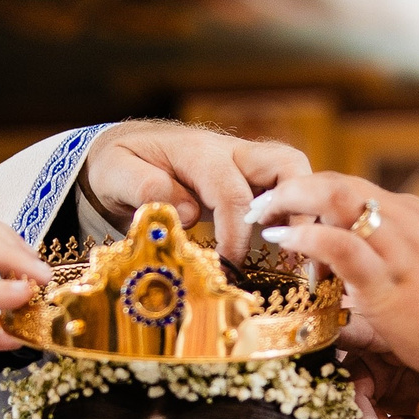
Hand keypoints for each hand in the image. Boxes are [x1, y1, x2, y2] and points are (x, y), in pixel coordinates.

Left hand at [82, 122, 309, 260]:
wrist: (122, 150)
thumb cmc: (118, 163)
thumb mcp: (115, 173)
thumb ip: (147, 188)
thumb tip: (190, 213)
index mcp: (198, 152)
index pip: (233, 191)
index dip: (237, 234)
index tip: (230, 267)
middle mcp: (230, 152)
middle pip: (287, 164)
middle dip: (296, 208)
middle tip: (291, 252)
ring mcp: (244, 163)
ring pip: (294, 174)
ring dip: (303, 210)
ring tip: (296, 255)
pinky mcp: (249, 179)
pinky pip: (284, 191)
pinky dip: (294, 217)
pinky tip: (288, 253)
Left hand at [249, 173, 418, 388]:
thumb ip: (403, 262)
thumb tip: (368, 271)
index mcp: (416, 216)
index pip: (355, 189)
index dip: (314, 193)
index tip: (286, 206)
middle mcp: (407, 221)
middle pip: (338, 183)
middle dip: (293, 188)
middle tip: (261, 202)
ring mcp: (399, 249)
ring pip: (334, 201)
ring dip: (290, 204)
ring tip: (262, 218)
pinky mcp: (390, 282)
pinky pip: (339, 245)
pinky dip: (306, 237)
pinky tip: (285, 242)